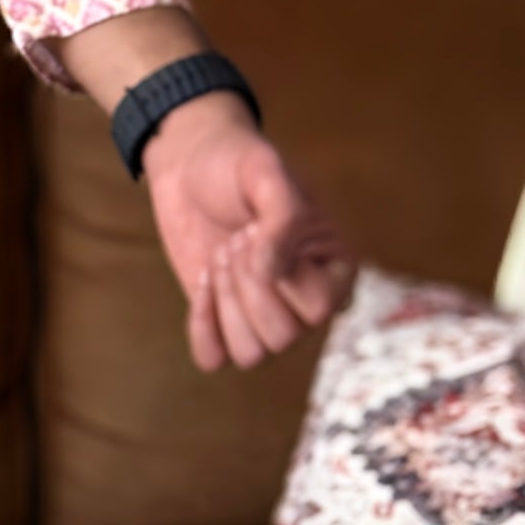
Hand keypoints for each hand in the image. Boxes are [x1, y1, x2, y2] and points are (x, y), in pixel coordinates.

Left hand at [142, 94, 354, 372]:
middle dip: (245, 285)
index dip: (276, 274)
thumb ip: (283, 217)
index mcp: (335, 269)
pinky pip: (214, 360)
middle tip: (236, 240)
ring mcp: (265, 315)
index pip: (318, 309)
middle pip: (282, 338)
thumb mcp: (266, 172)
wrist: (190, 165)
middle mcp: (306, 302)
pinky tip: (202, 284)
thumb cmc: (237, 164)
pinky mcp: (223, 322)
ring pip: (251, 356)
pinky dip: (201, 327)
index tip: (257, 230)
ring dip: (224, 303)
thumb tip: (274, 274)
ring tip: (222, 258)